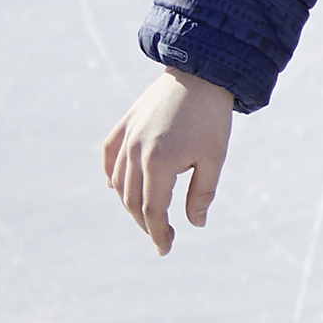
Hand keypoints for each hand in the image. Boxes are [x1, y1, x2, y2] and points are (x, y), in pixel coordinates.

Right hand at [102, 68, 234, 254]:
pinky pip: (108, 156)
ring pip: (118, 183)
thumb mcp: (214, 158)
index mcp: (159, 164)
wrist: (201, 73)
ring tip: (147, 215)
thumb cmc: (212, 117)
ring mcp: (126, 138)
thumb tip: (196, 224)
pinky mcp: (124, 124)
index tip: (165, 250)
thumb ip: (202, 194)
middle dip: (145, 223)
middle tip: (161, 235)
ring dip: (129, 203)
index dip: (158, 234)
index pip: (152, 211)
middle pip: (132, 201)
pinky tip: (116, 188)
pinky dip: (110, 176)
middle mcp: (135, 153)